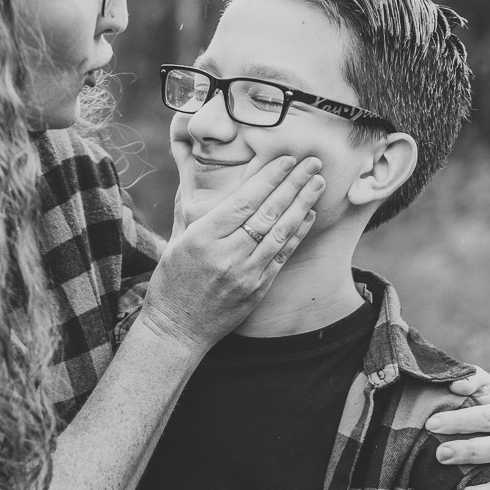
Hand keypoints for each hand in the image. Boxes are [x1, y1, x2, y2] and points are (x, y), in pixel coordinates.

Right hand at [141, 154, 324, 354]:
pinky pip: (282, 256)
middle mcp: (226, 254)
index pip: (243, 200)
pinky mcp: (257, 290)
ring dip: (302, 205)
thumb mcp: (175, 242)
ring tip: (317, 184)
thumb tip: (203, 179)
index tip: (286, 159)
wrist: (177, 330)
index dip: (268, 178)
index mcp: (202, 238)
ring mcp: (245, 274)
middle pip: (267, 212)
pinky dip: (297, 234)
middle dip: (293, 184)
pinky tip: (308, 216)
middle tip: (312, 163)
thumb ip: (195, 214)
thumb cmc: (171, 283)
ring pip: (280, 233)